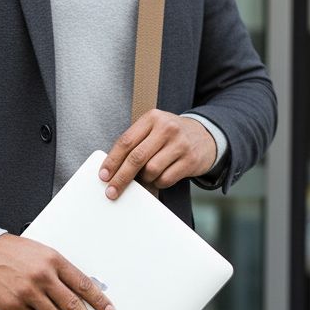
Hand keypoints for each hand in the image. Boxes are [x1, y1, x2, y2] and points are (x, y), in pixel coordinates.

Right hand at [0, 234, 115, 309]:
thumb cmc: (11, 253)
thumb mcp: (40, 253)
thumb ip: (59, 271)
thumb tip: (78, 292)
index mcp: (54, 260)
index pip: (84, 284)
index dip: (99, 301)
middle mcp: (43, 276)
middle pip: (74, 305)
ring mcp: (28, 291)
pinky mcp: (12, 304)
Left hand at [98, 110, 216, 197]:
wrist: (206, 135)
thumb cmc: (171, 136)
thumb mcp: (153, 130)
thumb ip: (135, 143)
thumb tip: (112, 170)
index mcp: (152, 118)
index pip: (126, 141)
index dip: (112, 161)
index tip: (103, 176)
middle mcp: (166, 128)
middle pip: (136, 158)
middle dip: (121, 177)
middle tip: (111, 191)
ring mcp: (180, 144)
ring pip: (151, 170)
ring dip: (145, 179)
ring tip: (147, 176)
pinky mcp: (190, 160)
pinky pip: (166, 179)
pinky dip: (159, 182)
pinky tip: (161, 177)